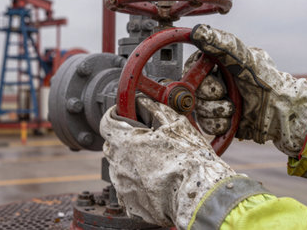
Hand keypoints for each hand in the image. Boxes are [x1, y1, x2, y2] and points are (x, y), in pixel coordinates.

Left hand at [100, 97, 235, 227]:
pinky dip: (137, 185)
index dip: (115, 115)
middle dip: (124, 139)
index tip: (124, 114)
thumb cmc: (190, 159)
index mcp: (125, 142)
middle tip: (144, 138)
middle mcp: (118, 165)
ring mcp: (123, 187)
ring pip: (120, 169)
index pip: (106, 122)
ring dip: (131, 163)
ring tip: (156, 163)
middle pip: (112, 145)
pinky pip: (128, 191)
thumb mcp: (175, 124)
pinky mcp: (131, 206)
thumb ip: (154, 109)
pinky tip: (155, 183)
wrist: (200, 196)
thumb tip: (144, 101)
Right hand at [189, 24, 306, 156]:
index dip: (198, 77)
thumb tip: (198, 30)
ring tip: (233, 108)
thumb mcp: (246, 59)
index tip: (213, 80)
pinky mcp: (218, 119)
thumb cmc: (268, 82)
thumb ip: (222, 44)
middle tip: (224, 94)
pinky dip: (218, 123)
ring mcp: (215, 101)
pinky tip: (232, 120)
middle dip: (209, 96)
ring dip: (215, 111)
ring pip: (198, 109)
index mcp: (217, 63)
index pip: (193, 68)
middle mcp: (214, 81)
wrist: (282, 113)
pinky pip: (206, 124)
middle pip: (193, 90)